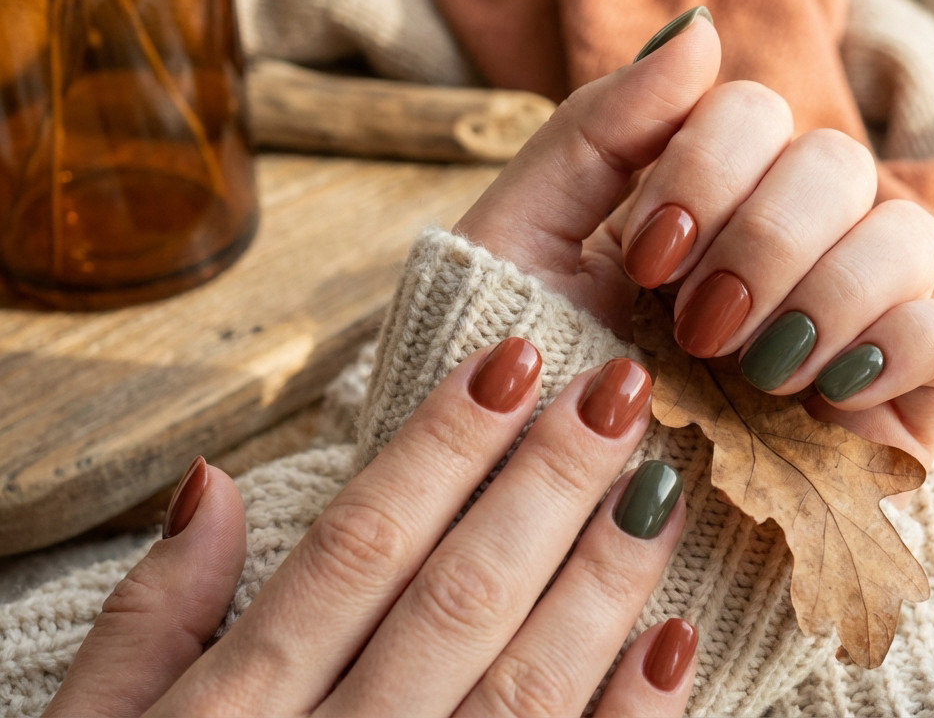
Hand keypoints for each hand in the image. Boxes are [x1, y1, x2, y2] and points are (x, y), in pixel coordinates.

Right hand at [46, 344, 694, 716]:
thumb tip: (215, 485)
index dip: (444, 445)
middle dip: (547, 484)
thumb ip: (147, 622)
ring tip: (661, 484)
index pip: (360, 547)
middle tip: (619, 389)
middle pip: (459, 597)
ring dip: (603, 582)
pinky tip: (675, 644)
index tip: (514, 360)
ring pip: (525, 687)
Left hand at [458, 9, 933, 465]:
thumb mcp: (525, 248)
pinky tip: (822, 390)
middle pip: (836, 163)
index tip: (647, 259)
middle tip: (698, 324)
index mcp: (706, 206)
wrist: (553, 539)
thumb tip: (699, 29)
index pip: (758, 114)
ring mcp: (852, 327)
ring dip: (822, 291)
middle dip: (761, 238)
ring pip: (906, 235)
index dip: (709, 168)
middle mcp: (789, 253)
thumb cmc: (526, 392)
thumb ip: (597, 130)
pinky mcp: (903, 409)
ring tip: (752, 370)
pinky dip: (898, 346)